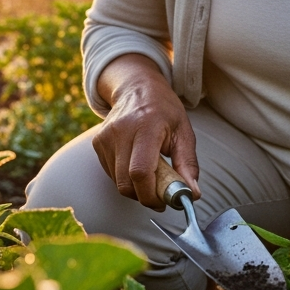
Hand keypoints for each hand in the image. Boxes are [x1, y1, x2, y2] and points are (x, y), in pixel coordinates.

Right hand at [92, 54, 199, 209]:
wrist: (136, 87)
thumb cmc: (164, 110)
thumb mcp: (184, 131)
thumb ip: (188, 164)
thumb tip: (191, 194)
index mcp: (146, 125)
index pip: (141, 171)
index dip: (151, 194)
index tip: (165, 202)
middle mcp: (121, 131)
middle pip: (127, 182)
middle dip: (145, 196)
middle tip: (160, 193)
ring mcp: (106, 137)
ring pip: (118, 182)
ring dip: (136, 188)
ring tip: (151, 173)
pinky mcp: (98, 143)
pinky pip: (112, 174)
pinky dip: (126, 178)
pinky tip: (136, 163)